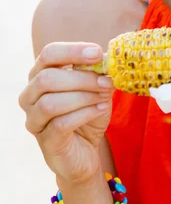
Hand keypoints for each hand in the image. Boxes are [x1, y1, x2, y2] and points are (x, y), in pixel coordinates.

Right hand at [19, 43, 113, 185]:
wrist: (85, 151)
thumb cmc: (87, 114)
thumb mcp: (95, 89)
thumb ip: (97, 73)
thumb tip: (107, 60)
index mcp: (41, 75)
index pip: (49, 54)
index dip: (72, 51)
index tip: (97, 53)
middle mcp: (30, 96)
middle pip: (47, 78)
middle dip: (81, 78)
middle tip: (106, 81)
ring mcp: (34, 120)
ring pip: (50, 103)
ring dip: (83, 97)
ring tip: (105, 96)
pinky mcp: (45, 141)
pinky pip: (60, 124)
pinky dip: (84, 113)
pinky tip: (101, 109)